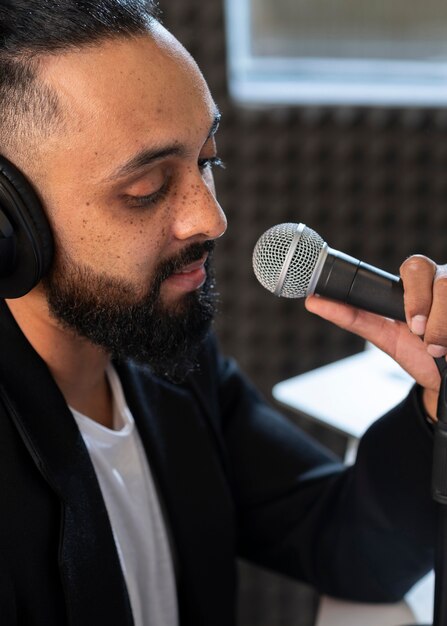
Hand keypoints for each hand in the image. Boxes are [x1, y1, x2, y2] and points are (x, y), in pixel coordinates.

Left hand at [305, 255, 445, 419]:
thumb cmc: (414, 353)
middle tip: (420, 334)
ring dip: (443, 327)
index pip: (415, 266)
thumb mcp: (382, 335)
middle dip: (427, 308)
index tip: (411, 324)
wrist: (443, 380)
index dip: (413, 293)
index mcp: (418, 284)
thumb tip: (313, 301)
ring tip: (437, 347)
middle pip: (440, 277)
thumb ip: (351, 316)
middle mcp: (442, 283)